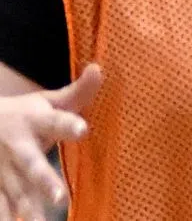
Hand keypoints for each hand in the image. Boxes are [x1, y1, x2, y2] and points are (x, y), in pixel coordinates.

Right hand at [0, 64, 101, 220]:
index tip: (83, 129)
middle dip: (43, 180)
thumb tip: (99, 68)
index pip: (55, 121)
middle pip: (30, 164)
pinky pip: (1, 204)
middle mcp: (17, 147)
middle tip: (60, 197)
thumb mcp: (48, 100)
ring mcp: (3, 170)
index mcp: (34, 121)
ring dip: (27, 208)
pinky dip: (7, 217)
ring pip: (15, 191)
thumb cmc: (25, 113)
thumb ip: (77, 92)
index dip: (68, 125)